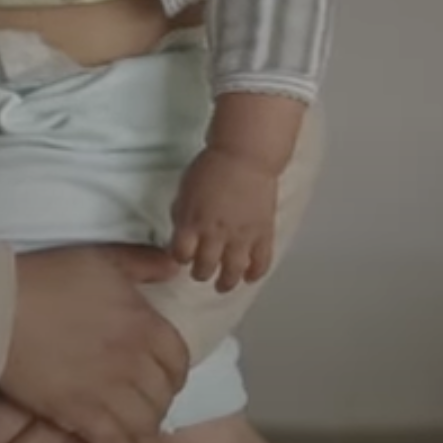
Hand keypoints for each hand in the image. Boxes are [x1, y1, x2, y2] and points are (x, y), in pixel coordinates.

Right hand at [4, 245, 186, 442]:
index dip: (172, 372)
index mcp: (146, 324)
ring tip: (128, 431)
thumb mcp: (100, 259)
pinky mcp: (79, 417)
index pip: (180, 361)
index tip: (159, 376)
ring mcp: (109, 393)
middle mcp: (136, 363)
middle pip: (163, 397)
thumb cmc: (46, 279)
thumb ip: (141, 263)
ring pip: (144, 426)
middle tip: (140, 404)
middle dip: (156, 402)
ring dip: (140, 430)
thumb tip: (172, 268)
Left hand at [169, 146, 279, 290]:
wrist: (245, 155)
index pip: (181, 254)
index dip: (179, 258)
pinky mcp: (263, 232)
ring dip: (226, 283)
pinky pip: (261, 261)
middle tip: (200, 273)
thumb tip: (182, 230)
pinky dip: (255, 273)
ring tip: (223, 286)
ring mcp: (241, 236)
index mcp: (192, 222)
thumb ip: (182, 214)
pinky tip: (250, 278)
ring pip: (233, 271)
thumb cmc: (212, 166)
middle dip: (200, 273)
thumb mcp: (185, 189)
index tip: (182, 256)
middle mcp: (215, 234)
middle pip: (205, 267)